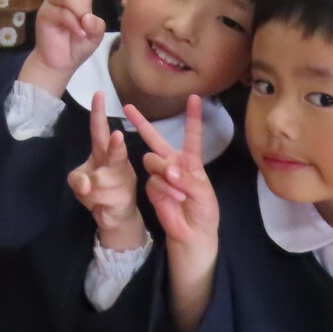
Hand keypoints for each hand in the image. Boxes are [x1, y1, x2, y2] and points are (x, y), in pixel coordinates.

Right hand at [18, 0, 106, 93]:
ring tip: (80, 30)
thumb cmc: (77, 47)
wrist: (59, 63)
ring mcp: (54, 4)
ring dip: (78, 14)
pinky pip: (63, 12)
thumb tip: (85, 16)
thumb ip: (95, 24)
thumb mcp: (94, 35)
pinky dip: (72, 24)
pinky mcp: (46, 13)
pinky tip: (75, 33)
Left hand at [68, 101, 142, 247]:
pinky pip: (99, 197)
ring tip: (93, 195)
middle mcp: (117, 163)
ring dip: (88, 191)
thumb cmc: (99, 192)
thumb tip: (87, 185)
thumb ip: (77, 179)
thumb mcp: (79, 181)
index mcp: (104, 153)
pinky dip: (92, 202)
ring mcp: (123, 180)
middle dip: (116, 146)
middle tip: (118, 136)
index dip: (99, 113)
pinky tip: (99, 204)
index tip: (98, 93)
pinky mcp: (124, 197)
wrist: (117, 217)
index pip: (100, 130)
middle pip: (116, 152)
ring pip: (98, 180)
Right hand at [126, 96, 218, 263]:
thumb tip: (169, 170)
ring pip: (153, 161)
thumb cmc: (204, 211)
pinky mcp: (151, 187)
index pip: (192, 135)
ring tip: (179, 192)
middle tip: (128, 107)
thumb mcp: (204, 193)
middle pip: (155, 138)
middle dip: (141, 122)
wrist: (192, 233)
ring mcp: (160, 175)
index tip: (195, 98)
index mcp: (190, 160)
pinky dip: (164, 189)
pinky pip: (153, 180)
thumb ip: (188, 179)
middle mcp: (172, 163)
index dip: (194, 116)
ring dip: (166, 174)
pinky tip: (174, 199)